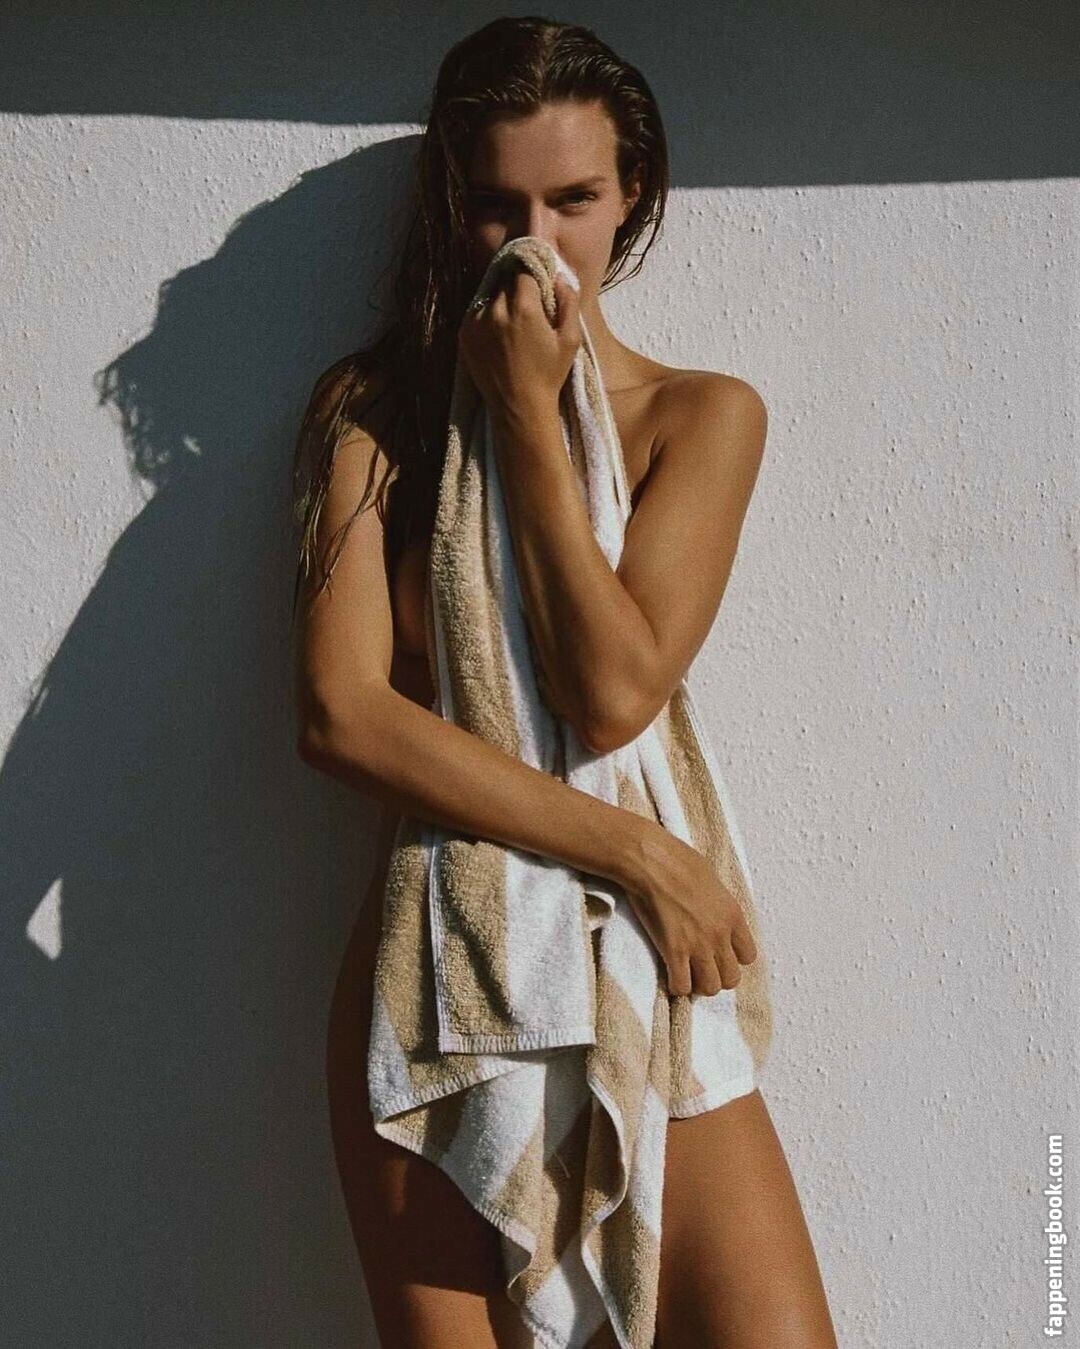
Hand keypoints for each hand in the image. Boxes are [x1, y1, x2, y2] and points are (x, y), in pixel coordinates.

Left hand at [458, 270, 581, 419]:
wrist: (518, 407)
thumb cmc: (549, 375)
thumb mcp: (570, 339)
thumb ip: (568, 302)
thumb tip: (560, 276)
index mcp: (524, 307)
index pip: (524, 269)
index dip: (532, 272)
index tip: (537, 280)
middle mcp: (495, 310)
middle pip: (505, 280)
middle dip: (516, 286)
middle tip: (528, 303)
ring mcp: (476, 321)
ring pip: (490, 295)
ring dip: (501, 300)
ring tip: (513, 321)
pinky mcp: (464, 333)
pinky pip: (477, 312)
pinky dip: (487, 314)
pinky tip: (499, 333)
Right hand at [618, 819, 757, 996]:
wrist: (652, 861)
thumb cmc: (678, 860)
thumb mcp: (711, 878)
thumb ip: (717, 902)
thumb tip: (711, 909)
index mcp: (732, 915)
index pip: (748, 956)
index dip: (733, 959)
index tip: (718, 954)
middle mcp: (720, 934)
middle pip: (731, 978)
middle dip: (716, 976)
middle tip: (700, 968)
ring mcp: (698, 945)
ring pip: (710, 988)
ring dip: (698, 984)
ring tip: (685, 974)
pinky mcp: (674, 951)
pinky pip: (682, 986)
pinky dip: (676, 986)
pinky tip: (669, 975)